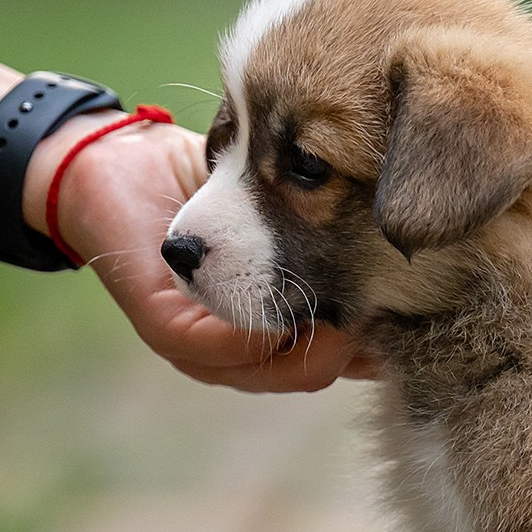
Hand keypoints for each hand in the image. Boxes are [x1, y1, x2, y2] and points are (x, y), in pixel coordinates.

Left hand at [22, 114, 373, 391]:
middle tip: (392, 300)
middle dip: (360, 341)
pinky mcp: (168, 333)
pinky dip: (263, 326)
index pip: (337, 353)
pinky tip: (288, 295)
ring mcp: (202, 352)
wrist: (114, 161)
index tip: (417, 304)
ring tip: (350, 300)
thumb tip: (407, 254)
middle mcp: (236, 352)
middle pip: (315, 370)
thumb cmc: (204, 182)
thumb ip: (323, 238)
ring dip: (320, 338)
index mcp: (267, 328)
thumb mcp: (280, 208)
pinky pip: (227, 347)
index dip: (379, 334)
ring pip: (278, 370)